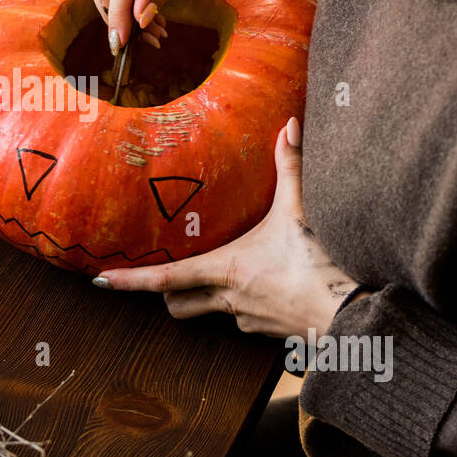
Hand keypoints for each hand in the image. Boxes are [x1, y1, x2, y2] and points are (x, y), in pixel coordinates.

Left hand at [93, 117, 361, 337]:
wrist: (355, 315)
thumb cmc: (322, 265)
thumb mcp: (301, 211)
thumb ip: (291, 165)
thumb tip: (289, 124)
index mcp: (226, 270)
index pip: (165, 280)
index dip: (130, 280)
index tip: (101, 280)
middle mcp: (229, 300)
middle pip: (178, 305)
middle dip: (167, 295)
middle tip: (163, 279)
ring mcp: (248, 320)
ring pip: (212, 313)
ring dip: (209, 298)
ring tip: (224, 276)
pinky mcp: (269, 333)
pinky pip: (245, 319)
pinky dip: (246, 305)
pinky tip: (268, 288)